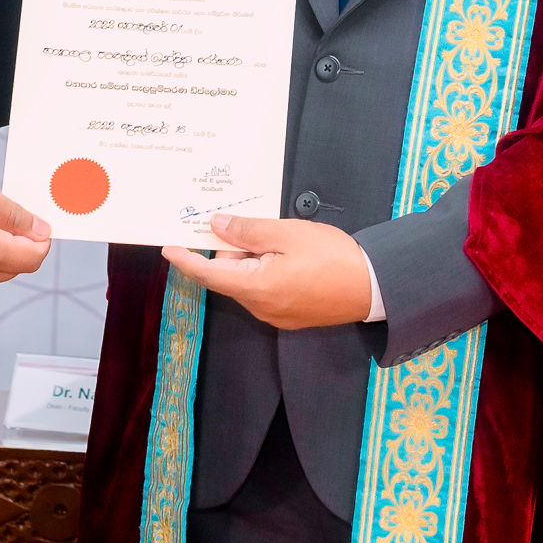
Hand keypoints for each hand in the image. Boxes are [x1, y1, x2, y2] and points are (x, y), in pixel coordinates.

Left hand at [163, 214, 373, 330]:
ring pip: (249, 282)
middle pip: (230, 276)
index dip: (185, 260)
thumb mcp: (288, 234)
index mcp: (255, 287)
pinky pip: (266, 291)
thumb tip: (217, 226)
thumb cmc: (332, 258)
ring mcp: (276, 315)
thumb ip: (248, 230)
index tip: (168, 248)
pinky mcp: (291, 316)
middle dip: (234, 250)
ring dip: (253, 260)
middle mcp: (260, 307)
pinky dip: (267, 271)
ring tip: (282, 240)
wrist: (374, 288)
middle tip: (255, 225)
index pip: (208, 274)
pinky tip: (291, 257)